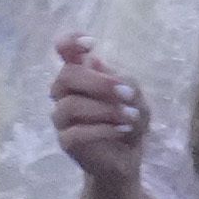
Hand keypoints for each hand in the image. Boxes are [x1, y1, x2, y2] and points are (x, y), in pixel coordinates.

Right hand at [51, 35, 152, 192]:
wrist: (126, 156)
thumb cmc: (128, 119)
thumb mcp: (136, 98)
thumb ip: (125, 83)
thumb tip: (111, 76)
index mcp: (81, 74)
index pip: (65, 51)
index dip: (71, 42)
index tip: (91, 44)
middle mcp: (65, 92)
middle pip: (67, 76)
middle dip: (99, 83)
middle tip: (127, 94)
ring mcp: (62, 117)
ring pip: (71, 105)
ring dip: (106, 110)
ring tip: (131, 118)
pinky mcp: (65, 141)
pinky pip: (76, 132)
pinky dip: (103, 130)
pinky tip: (122, 130)